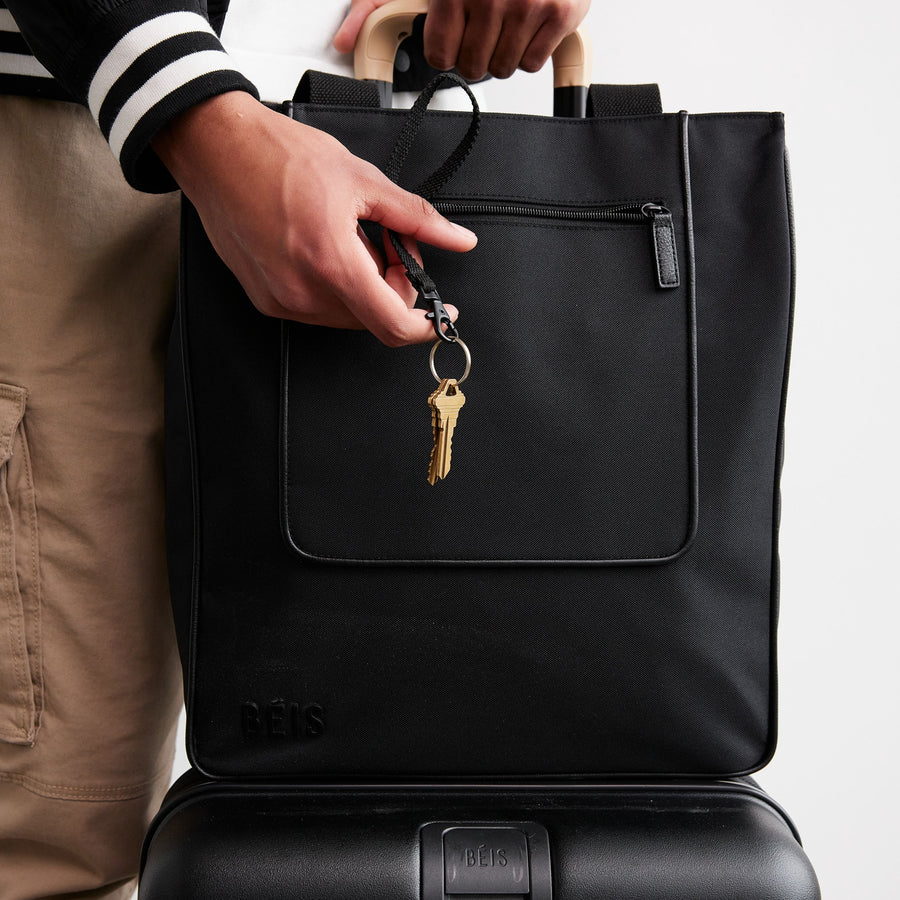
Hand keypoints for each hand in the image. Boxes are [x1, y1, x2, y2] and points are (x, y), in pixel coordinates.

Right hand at [152, 92, 476, 346]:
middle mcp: (303, 292)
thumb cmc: (277, 156)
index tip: (438, 312)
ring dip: (365, 287)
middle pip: (373, 318)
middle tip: (391, 244)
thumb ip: (417, 219)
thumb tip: (457, 239)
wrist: (216, 150)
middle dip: (394, 288)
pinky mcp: (266, 300)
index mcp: (331, 263)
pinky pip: (319, 308)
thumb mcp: (362, 179)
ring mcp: (281, 300)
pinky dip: (336, 286)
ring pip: (348, 315)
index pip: (393, 325)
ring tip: (353, 239)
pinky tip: (327, 248)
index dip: (425, 325)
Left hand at [334, 0, 590, 79]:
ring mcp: (528, 4)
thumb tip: (344, 42)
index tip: (453, 32)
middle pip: (473, 67)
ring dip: (502, 51)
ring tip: (504, 21)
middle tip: (480, 25)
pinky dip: (530, 50)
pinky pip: (534, 63)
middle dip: (474, 51)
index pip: (441, 58)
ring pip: (504, 69)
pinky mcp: (561, 11)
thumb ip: (374, 6)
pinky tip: (527, 23)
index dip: (446, 48)